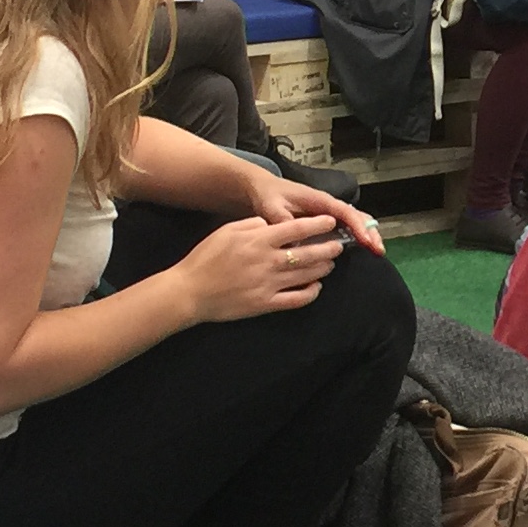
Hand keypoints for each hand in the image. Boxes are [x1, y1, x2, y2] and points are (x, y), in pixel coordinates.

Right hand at [173, 213, 347, 322]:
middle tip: (337, 245)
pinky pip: (296, 299)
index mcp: (258, 240)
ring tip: (330, 263)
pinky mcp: (265, 304)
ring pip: (306, 275)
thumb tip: (271, 223)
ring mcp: (268, 284)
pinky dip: (311, 293)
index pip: (297, 229)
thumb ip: (252, 224)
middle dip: (328, 248)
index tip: (330, 221)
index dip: (318, 225)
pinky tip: (316, 287)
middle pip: (308, 253)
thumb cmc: (205, 258)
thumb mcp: (226, 230)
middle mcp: (267, 261)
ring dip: (322, 268)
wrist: (189, 292)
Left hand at [243, 170, 384, 253]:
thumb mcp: (271, 207)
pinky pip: (347, 228)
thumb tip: (294, 242)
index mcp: (319, 200)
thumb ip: (283, 221)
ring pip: (355, 222)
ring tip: (377, 253)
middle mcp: (329, 206)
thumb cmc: (269, 196)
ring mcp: (329, 214)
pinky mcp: (325, 223)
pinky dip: (358, 238)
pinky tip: (363, 251)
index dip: (358, 226)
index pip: (345, 212)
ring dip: (368, 235)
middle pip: (357, 216)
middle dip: (371, 232)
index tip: (367, 241)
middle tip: (379, 251)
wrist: (263, 189)